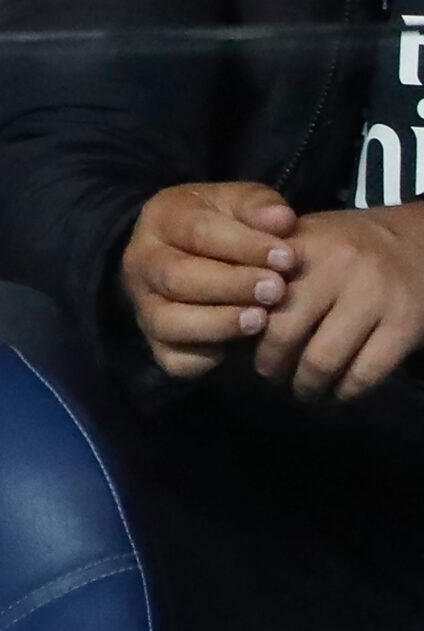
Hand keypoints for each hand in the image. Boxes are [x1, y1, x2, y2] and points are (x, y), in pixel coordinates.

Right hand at [119, 182, 297, 378]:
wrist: (187, 256)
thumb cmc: (222, 226)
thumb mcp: (236, 203)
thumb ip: (258, 206)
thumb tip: (283, 220)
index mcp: (160, 218)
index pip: (195, 230)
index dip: (242, 245)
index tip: (287, 257)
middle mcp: (141, 261)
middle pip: (176, 277)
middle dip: (230, 285)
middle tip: (276, 290)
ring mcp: (144, 304)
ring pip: (169, 321)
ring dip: (218, 323)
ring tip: (261, 320)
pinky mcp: (154, 341)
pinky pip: (174, 358)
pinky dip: (205, 359)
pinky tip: (237, 347)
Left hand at [250, 203, 423, 401]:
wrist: (419, 241)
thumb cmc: (345, 246)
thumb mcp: (303, 238)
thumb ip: (264, 266)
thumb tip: (226, 316)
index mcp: (300, 245)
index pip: (254, 294)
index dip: (241, 326)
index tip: (238, 341)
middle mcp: (336, 268)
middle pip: (283, 332)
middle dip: (270, 364)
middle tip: (268, 374)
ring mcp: (373, 297)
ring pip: (323, 360)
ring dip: (306, 385)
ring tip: (302, 389)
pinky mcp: (405, 325)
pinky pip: (365, 373)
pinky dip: (345, 392)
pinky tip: (336, 392)